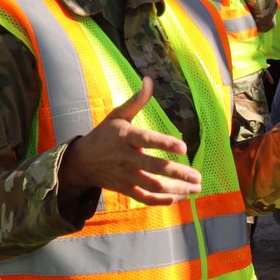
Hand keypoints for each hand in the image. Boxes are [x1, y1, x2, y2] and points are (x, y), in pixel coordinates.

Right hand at [58, 77, 202, 207]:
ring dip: (176, 189)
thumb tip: (149, 80)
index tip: (184, 147)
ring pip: (152, 186)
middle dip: (178, 174)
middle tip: (199, 177)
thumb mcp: (117, 115)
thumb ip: (136, 100)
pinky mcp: (125, 189)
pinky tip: (181, 196)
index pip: (147, 140)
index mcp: (125, 137)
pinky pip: (145, 198)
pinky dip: (163, 200)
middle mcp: (125, 158)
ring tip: (196, 188)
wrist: (81, 162)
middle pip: (154, 168)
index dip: (164, 144)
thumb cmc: (104, 134)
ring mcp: (125, 176)